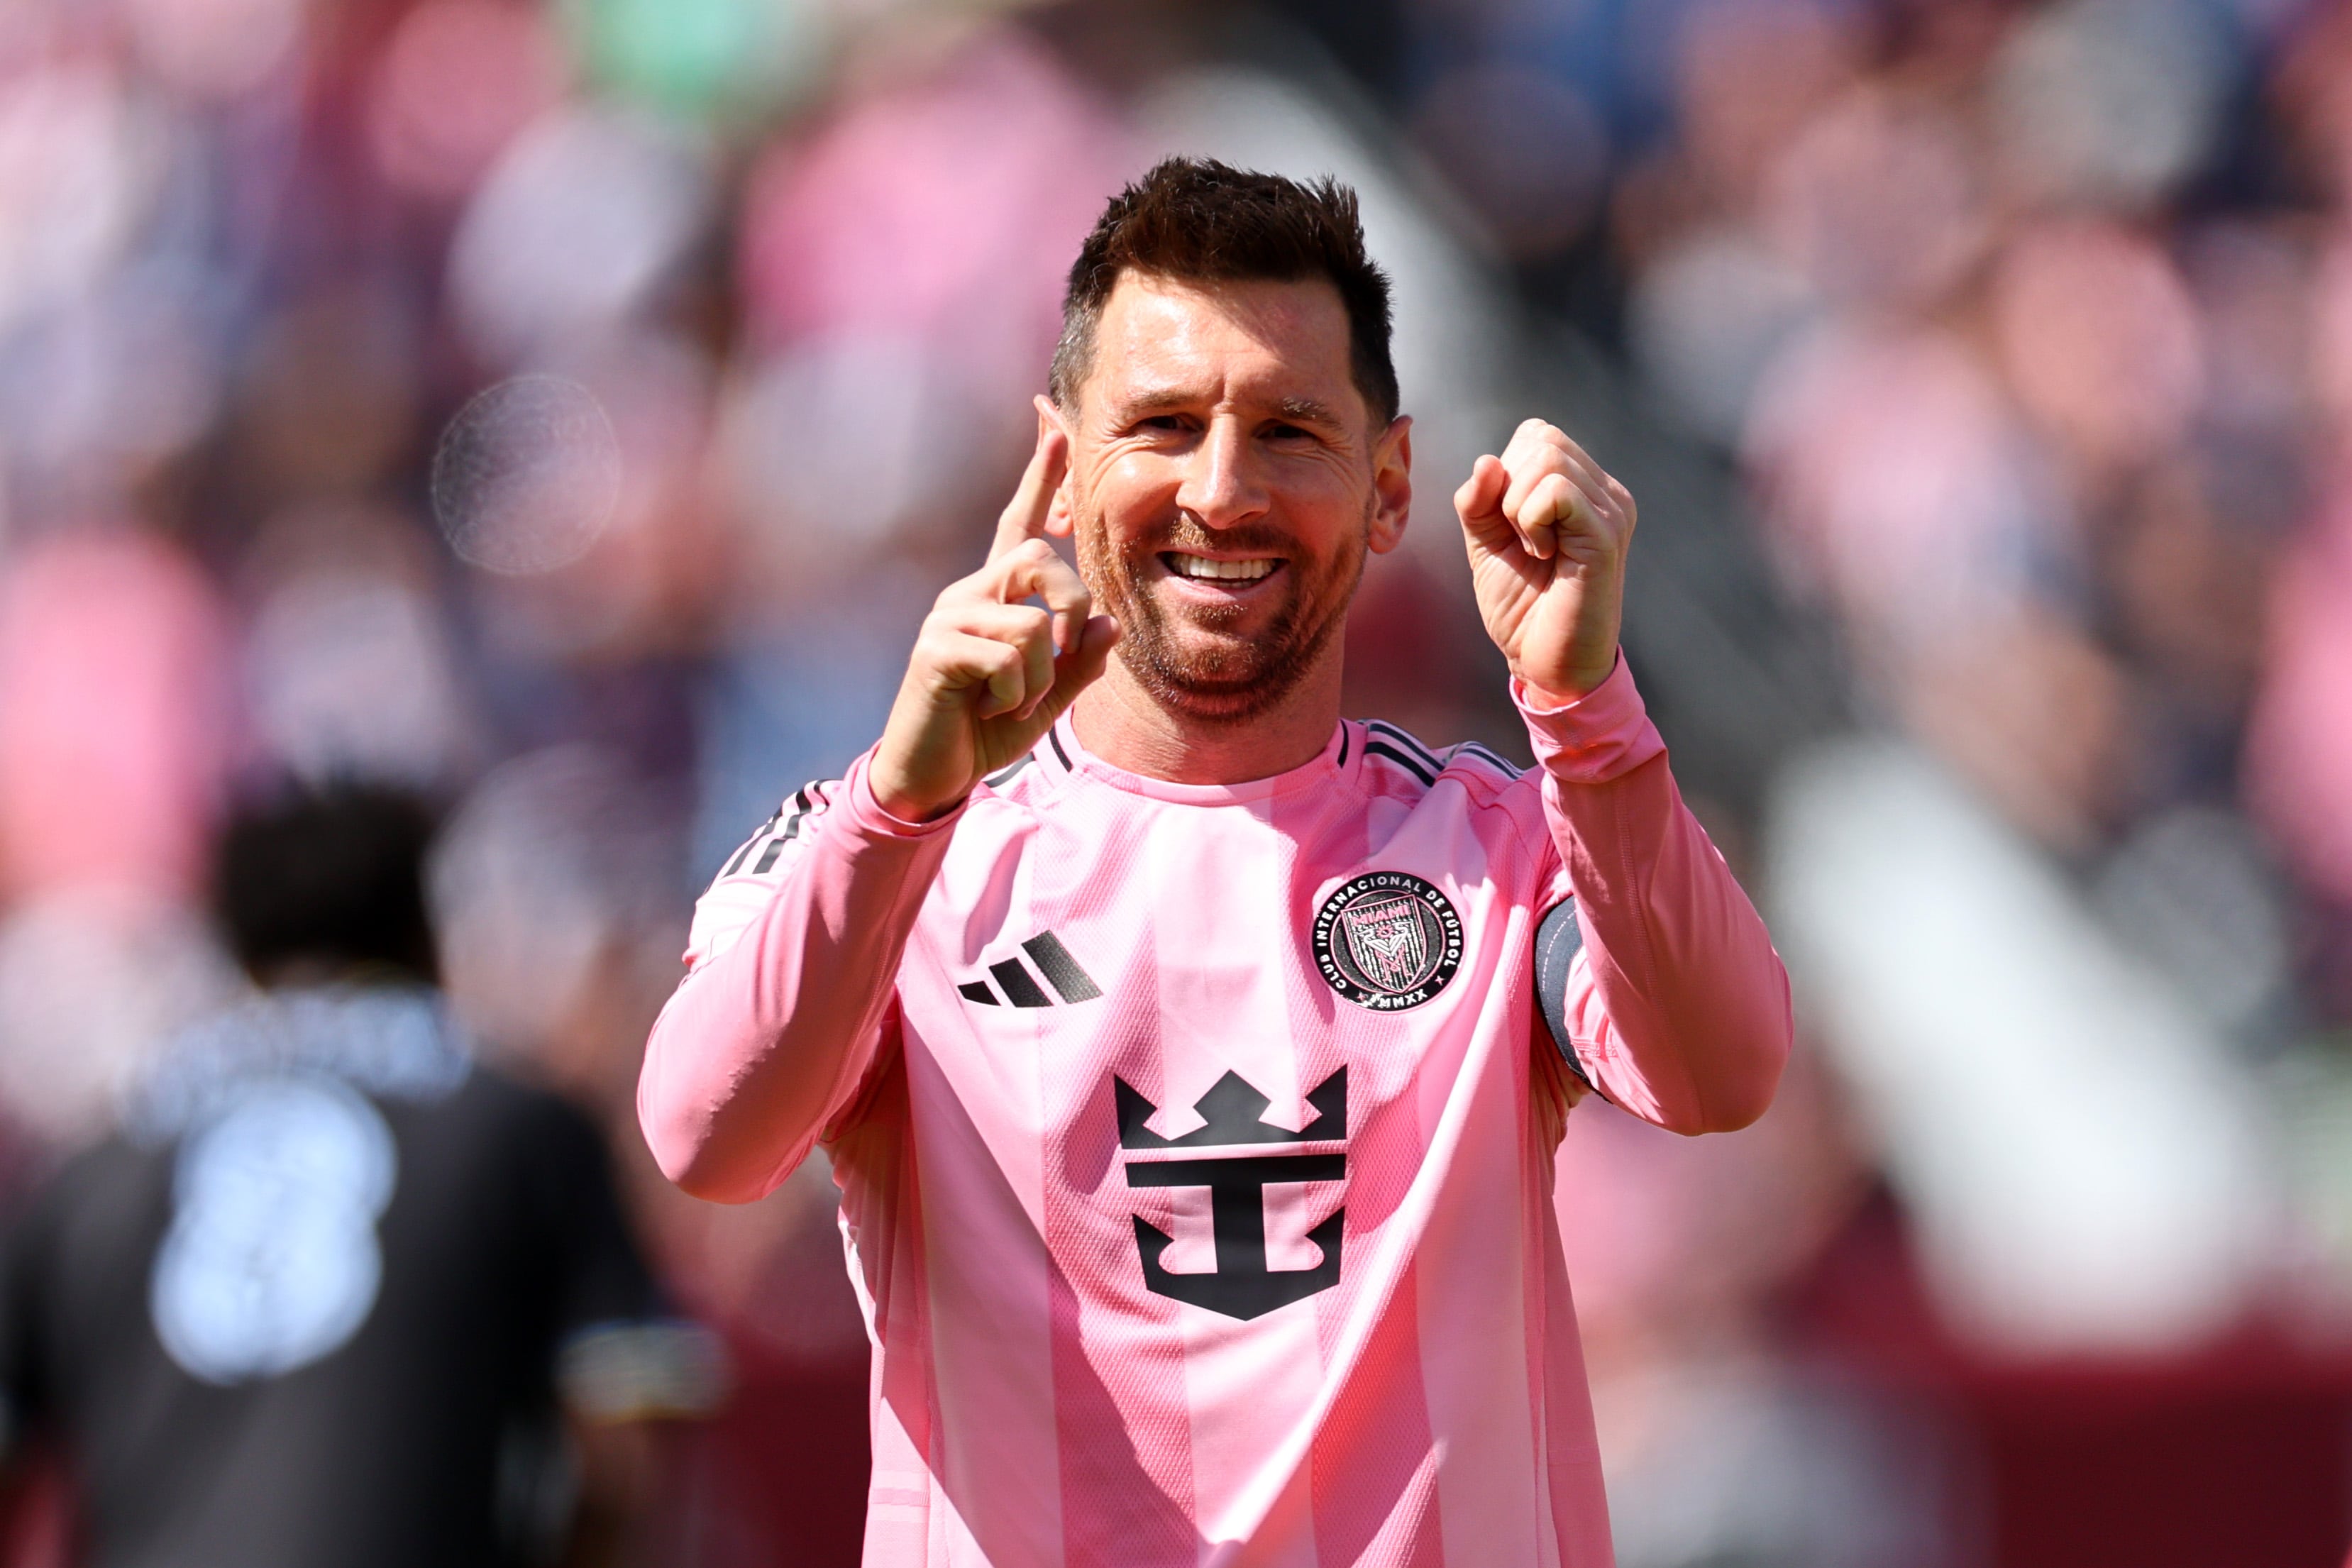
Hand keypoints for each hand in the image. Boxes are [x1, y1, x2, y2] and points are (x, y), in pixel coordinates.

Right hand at [868, 428, 1120, 821]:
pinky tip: (989, 709)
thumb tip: (1111, 626)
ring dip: (1039, 677)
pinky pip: (1009, 657)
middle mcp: (968, 594)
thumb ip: (1079, 664)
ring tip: (1011, 701)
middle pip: (1042, 561)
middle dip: (1071, 612)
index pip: (1018, 524)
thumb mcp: (1047, 698)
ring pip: (1031, 621)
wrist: (932, 772)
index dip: (1038, 476)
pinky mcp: (936, 649)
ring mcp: (948, 617)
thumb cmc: (985, 730)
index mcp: (996, 597)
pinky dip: (1015, 694)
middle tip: (1056, 665)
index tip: (1052, 422)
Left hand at [1454, 418, 1634, 701]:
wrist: (1543, 662)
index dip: (1507, 473)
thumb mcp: (1486, 542)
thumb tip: (1487, 462)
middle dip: (1509, 488)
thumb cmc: (1520, 605)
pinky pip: (1556, 491)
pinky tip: (1543, 554)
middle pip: (1542, 439)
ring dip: (1517, 506)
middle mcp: (1605, 493)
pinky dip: (1530, 519)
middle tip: (1521, 539)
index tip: (1509, 525)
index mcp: (1583, 488)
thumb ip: (1479, 500)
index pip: (1538, 435)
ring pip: (1547, 458)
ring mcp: (1611, 511)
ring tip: (1533, 549)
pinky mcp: (1605, 535)